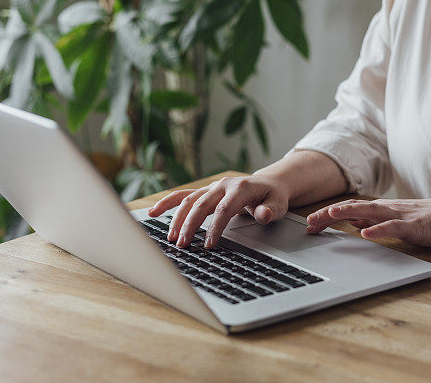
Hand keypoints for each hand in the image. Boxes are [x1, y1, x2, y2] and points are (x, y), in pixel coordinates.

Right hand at [147, 175, 289, 248]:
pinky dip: (167, 203)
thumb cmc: (272, 197)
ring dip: (178, 219)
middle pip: (202, 204)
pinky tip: (152, 213)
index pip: (224, 209)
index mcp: (240, 188)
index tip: (208, 245)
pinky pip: (183, 195)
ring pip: (189, 200)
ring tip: (171, 238)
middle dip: (190, 225)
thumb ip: (270, 211)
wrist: (268, 184)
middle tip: (183, 245)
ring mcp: (212, 187)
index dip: (214, 227)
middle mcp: (223, 185)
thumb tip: (263, 214)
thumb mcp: (278, 205)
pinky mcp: (205, 192)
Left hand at [305, 197, 430, 247]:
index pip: (350, 209)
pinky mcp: (415, 225)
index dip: (328, 215)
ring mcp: (401, 215)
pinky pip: (394, 226)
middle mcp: (388, 208)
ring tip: (329, 215)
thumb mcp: (397, 221)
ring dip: (348, 212)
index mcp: (383, 209)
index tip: (310, 223)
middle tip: (309, 222)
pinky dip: (379, 229)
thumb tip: (355, 224)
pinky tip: (366, 234)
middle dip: (329, 214)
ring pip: (370, 211)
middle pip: (353, 208)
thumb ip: (377, 221)